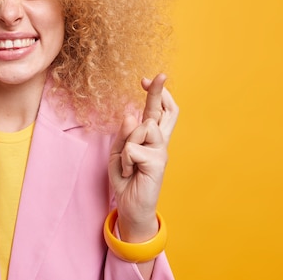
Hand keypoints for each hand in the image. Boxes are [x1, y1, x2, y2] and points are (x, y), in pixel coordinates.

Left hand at [108, 74, 178, 240]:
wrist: (130, 206)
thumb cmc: (125, 178)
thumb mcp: (118, 152)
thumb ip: (124, 134)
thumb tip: (132, 115)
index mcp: (150, 137)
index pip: (157, 111)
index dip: (155, 94)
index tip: (145, 79)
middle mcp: (159, 142)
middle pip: (164, 111)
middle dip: (160, 92)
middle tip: (159, 75)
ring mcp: (161, 151)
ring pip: (144, 127)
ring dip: (128, 142)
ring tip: (127, 163)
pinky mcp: (158, 163)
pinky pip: (133, 149)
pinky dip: (124, 160)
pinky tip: (129, 172)